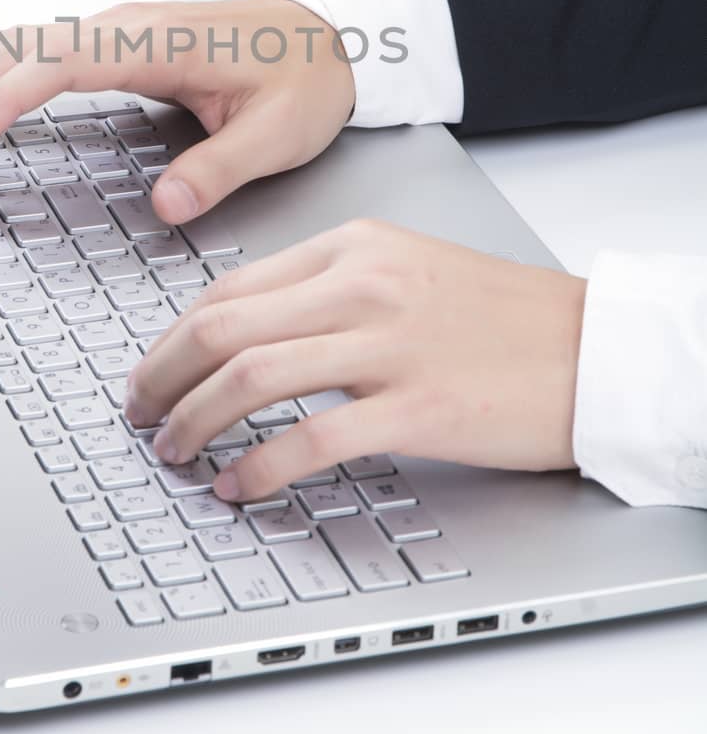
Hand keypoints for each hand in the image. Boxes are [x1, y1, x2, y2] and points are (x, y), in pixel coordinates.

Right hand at [0, 0, 354, 220]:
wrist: (330, 36)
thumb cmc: (305, 76)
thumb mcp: (277, 133)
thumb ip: (220, 169)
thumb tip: (166, 206)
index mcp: (157, 42)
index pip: (55, 62)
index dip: (1, 100)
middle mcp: (126, 27)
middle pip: (18, 47)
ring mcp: (117, 32)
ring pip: (18, 44)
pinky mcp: (116, 44)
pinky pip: (36, 49)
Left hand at [124, 222, 585, 498]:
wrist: (593, 348)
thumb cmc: (503, 315)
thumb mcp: (407, 268)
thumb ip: (330, 289)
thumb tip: (248, 331)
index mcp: (354, 247)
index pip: (232, 287)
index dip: (173, 336)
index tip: (151, 370)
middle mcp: (363, 285)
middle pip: (224, 326)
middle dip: (162, 375)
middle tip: (139, 412)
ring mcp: (389, 345)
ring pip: (252, 376)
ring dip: (195, 420)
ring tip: (174, 451)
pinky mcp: (417, 406)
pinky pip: (312, 439)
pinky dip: (260, 467)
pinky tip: (239, 486)